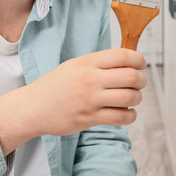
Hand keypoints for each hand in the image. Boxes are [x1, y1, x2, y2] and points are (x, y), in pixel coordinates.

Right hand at [0, 48, 146, 154]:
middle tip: (139, 83)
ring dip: (137, 98)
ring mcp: (91, 100)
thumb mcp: (74, 65)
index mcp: (87, 62)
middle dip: (141, 80)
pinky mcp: (90, 118)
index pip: (123, 56)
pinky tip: (126, 112)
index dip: (139, 59)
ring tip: (132, 98)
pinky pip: (121, 117)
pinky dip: (130, 115)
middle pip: (131, 77)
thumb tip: (127, 61)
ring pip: (130, 98)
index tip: (141, 63)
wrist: (33, 107)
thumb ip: (99, 63)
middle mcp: (90, 79)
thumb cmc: (54, 86)